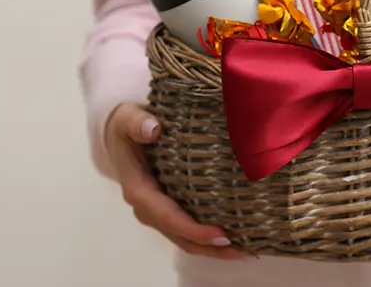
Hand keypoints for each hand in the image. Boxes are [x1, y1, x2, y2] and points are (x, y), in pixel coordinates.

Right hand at [105, 102, 253, 259]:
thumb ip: (137, 123)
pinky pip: (189, 229)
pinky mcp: (170, 208)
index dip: (192, 228)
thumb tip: (152, 129)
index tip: (220, 234)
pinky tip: (237, 238)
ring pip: (185, 238)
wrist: (122, 132)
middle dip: (210, 247)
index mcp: (138, 188)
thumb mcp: (128, 118)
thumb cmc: (129, 125)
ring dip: (213, 248)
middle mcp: (148, 207)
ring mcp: (158, 211)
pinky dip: (210, 238)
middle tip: (244, 250)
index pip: (166, 215)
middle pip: (180, 235)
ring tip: (247, 251)